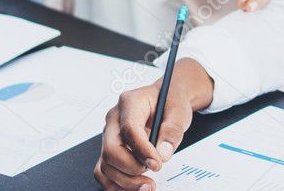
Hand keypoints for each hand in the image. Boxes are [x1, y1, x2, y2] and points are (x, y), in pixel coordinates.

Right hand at [95, 59, 213, 190]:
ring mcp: (109, 135)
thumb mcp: (179, 111)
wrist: (166, 100)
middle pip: (111, 150)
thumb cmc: (170, 102)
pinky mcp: (110, 149)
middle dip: (132, 168)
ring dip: (125, 181)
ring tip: (148, 185)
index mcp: (130, 102)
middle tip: (153, 174)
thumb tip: (163, 154)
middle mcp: (114, 119)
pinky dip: (116, 184)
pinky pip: (104, 171)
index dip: (142, 150)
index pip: (129, 129)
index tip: (157, 164)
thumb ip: (172, 131)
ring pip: (106, 164)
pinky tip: (135, 187)